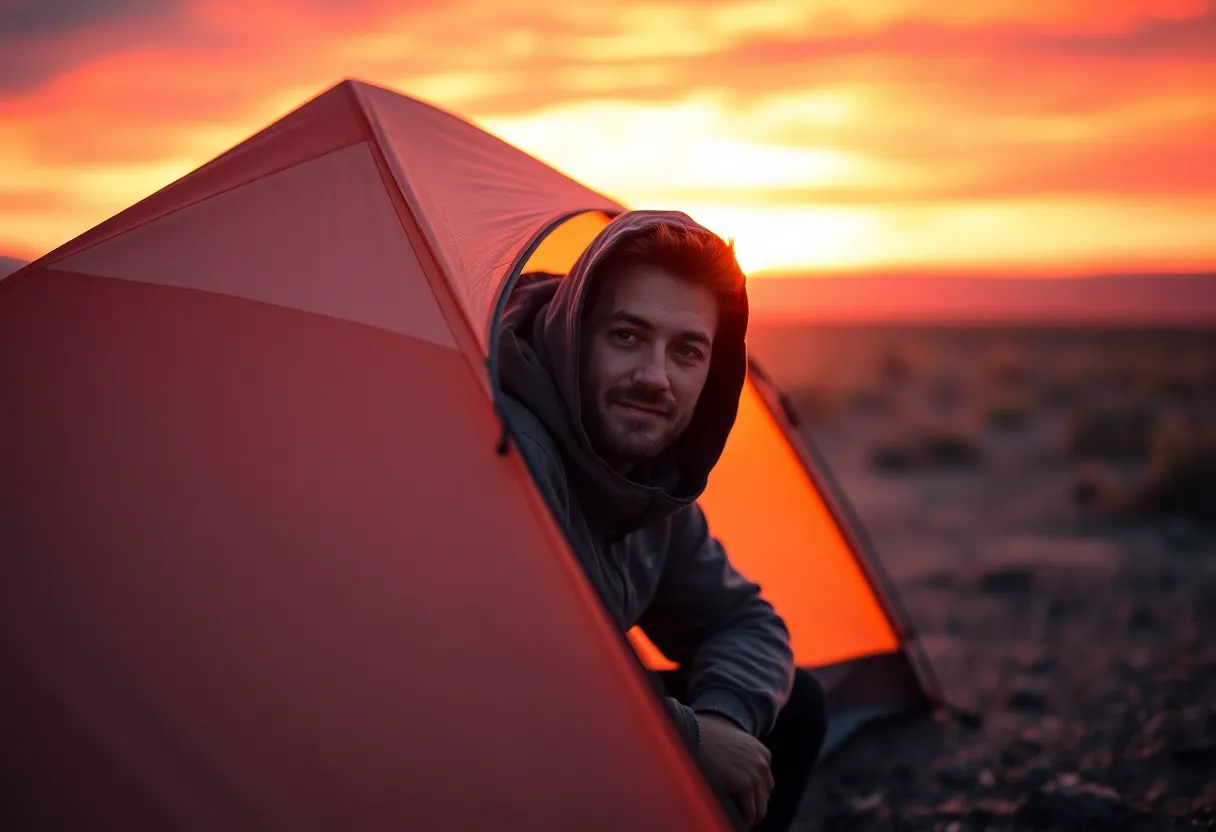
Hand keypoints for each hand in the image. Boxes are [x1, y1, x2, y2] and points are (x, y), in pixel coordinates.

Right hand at [696, 713, 772, 827]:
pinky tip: (736, 820)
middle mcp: (763, 763)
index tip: (745, 800)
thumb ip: (745, 757)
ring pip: (760, 807)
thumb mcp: (735, 742)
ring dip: (750, 815)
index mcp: (763, 753)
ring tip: (739, 819)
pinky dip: (745, 819)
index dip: (755, 793)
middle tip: (741, 812)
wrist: (695, 733)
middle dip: (754, 804)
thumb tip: (742, 776)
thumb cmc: (708, 737)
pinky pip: (750, 812)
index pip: (766, 782)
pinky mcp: (744, 786)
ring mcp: (755, 775)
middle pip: (765, 795)